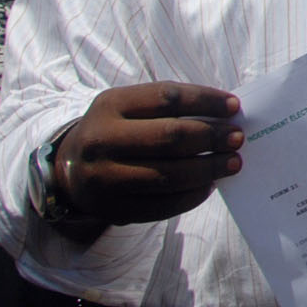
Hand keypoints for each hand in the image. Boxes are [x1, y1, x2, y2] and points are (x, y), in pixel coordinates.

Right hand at [54, 83, 242, 224]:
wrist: (69, 168)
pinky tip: (209, 186)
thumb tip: (226, 117)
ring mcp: (103, 178)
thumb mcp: (130, 107)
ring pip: (168, 175)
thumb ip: (170, 108)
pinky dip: (192, 196)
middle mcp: (102, 140)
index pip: (167, 97)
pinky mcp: (111, 209)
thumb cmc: (117, 130)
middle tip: (237, 138)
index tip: (234, 106)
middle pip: (170, 137)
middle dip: (211, 138)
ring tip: (232, 163)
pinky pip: (161, 206)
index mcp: (110, 105)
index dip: (205, 100)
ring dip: (208, 169)